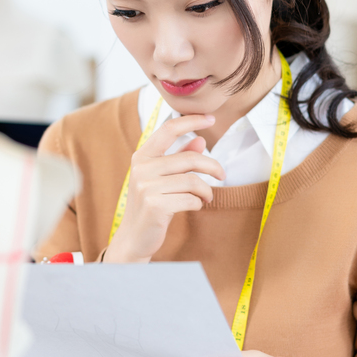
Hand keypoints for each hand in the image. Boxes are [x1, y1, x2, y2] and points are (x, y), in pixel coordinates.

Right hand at [104, 114, 225, 263]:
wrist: (134, 238)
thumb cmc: (151, 205)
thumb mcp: (162, 178)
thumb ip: (179, 158)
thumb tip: (200, 140)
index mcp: (142, 156)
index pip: (168, 129)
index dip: (191, 121)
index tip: (211, 118)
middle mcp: (141, 168)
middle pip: (189, 159)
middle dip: (212, 166)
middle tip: (222, 175)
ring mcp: (146, 187)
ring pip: (193, 181)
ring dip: (206, 190)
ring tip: (206, 197)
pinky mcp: (154, 205)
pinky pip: (190, 199)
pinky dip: (198, 203)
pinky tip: (194, 206)